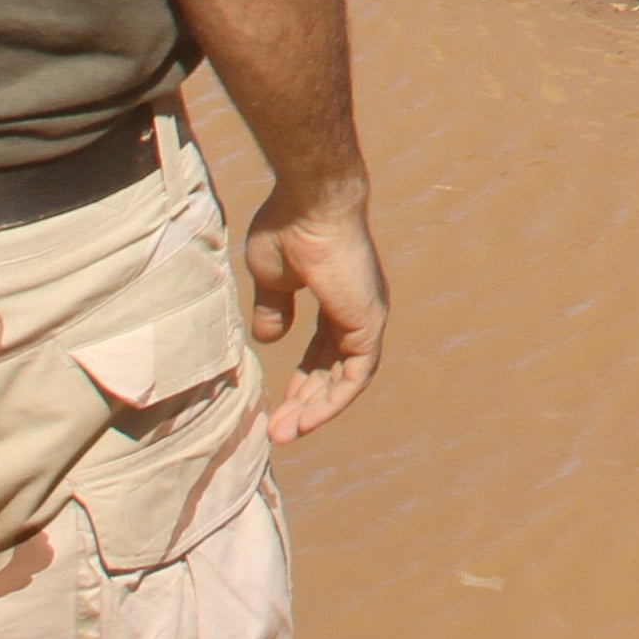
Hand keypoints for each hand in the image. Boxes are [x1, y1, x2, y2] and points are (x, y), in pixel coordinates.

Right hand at [245, 180, 389, 441]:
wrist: (309, 204)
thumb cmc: (288, 229)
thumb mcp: (272, 277)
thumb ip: (273, 308)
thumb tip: (269, 338)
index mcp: (338, 296)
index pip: (324, 349)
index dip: (302, 378)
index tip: (278, 405)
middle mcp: (358, 308)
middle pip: (334, 368)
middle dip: (305, 401)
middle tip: (277, 429)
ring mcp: (367, 316)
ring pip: (346, 377)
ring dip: (317, 409)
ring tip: (284, 434)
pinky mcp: (370, 323)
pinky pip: (357, 375)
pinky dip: (334, 400)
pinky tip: (307, 420)